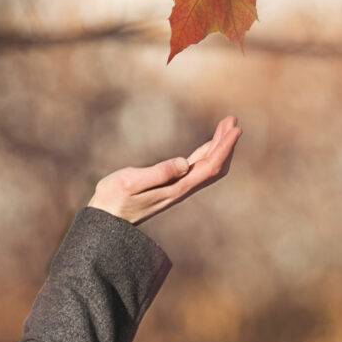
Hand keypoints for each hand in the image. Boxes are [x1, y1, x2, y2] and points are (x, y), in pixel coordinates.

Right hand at [88, 116, 240, 225]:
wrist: (106, 221)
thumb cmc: (114, 199)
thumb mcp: (131, 182)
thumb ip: (158, 173)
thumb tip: (184, 163)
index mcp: (176, 188)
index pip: (210, 167)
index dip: (224, 147)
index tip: (235, 128)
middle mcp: (181, 189)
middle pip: (214, 166)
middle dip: (226, 144)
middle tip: (233, 120)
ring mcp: (177, 188)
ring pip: (207, 167)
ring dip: (218, 147)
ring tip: (226, 126)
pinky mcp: (170, 186)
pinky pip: (196, 168)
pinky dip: (206, 153)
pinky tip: (209, 145)